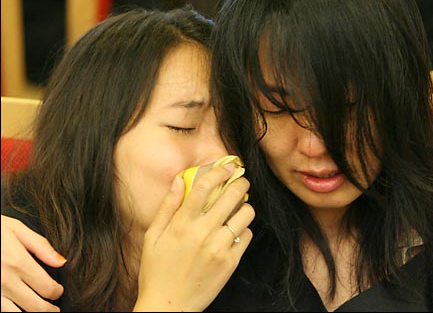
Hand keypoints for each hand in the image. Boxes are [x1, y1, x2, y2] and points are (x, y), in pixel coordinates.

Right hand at [1, 215, 65, 311]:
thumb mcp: (15, 229)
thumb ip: (40, 246)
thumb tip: (61, 262)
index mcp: (18, 263)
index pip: (48, 288)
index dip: (57, 292)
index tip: (57, 290)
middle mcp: (5, 282)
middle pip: (36, 308)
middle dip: (50, 310)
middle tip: (54, 309)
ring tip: (38, 312)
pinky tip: (16, 310)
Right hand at [134, 164, 253, 311]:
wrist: (168, 306)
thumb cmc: (156, 271)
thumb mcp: (152, 237)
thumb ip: (167, 206)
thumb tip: (178, 180)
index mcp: (182, 223)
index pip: (205, 186)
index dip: (219, 171)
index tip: (226, 166)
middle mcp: (203, 232)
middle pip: (231, 195)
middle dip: (240, 182)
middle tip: (240, 181)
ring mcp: (219, 248)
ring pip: (245, 214)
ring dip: (244, 206)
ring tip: (237, 208)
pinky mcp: (230, 262)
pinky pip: (246, 235)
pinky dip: (243, 229)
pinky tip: (233, 231)